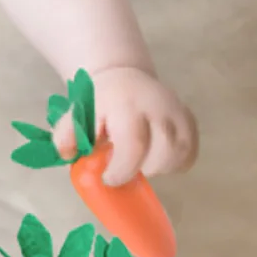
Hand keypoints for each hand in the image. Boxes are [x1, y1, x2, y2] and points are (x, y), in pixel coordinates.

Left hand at [52, 67, 197, 185]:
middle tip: (123, 166)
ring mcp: (178, 111)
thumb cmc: (97, 103)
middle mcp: (158, 105)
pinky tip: (156, 158)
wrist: (122, 78)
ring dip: (159, 168)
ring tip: (139, 161)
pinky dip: (174, 163)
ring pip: (180, 154)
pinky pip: (189, 152)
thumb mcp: (75, 115)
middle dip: (141, 169)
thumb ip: (66, 136)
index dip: (123, 169)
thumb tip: (68, 154)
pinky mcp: (189, 120)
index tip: (109, 179)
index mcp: (126, 104)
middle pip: (163, 152)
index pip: (135, 144)